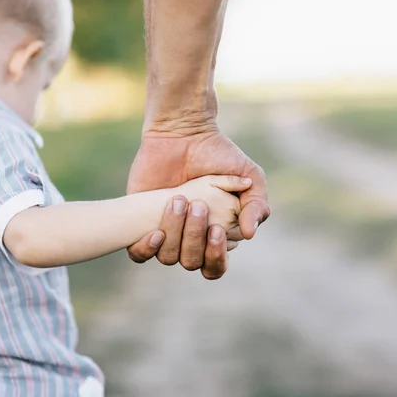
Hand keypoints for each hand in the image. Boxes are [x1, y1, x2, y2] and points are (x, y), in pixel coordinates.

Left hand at [127, 129, 269, 277]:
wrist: (183, 132)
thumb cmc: (218, 154)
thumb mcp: (249, 177)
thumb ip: (257, 206)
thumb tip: (249, 234)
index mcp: (215, 236)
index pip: (214, 265)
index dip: (215, 254)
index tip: (216, 228)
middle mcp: (189, 239)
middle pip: (192, 262)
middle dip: (195, 238)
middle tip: (198, 206)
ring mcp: (165, 232)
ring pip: (168, 257)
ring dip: (175, 233)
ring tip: (179, 200)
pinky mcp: (139, 223)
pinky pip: (139, 254)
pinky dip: (146, 249)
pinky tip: (155, 232)